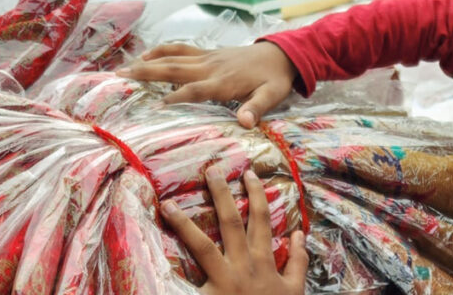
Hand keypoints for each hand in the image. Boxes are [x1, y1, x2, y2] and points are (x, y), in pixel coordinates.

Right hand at [117, 42, 296, 127]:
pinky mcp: (207, 53)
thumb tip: (245, 122)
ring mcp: (207, 58)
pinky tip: (145, 56)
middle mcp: (211, 67)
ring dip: (148, 62)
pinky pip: (180, 49)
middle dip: (148, 73)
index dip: (177, 96)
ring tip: (124, 69)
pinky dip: (162, 50)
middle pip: (175, 69)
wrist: (280, 53)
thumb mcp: (273, 95)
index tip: (156, 106)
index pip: (196, 89)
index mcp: (224, 82)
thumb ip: (258, 108)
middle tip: (121, 78)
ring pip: (173, 57)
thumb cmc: (275, 79)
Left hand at [161, 168, 307, 294]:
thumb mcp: (295, 289)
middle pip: (231, 222)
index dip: (256, 195)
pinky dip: (170, 269)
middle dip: (222, 194)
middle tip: (211, 170)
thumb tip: (300, 232)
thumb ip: (298, 261)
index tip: (248, 174)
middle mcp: (243, 266)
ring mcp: (223, 281)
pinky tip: (151, 257)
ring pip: (203, 245)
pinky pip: (184, 284)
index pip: (261, 220)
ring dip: (184, 223)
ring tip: (167, 204)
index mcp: (264, 261)